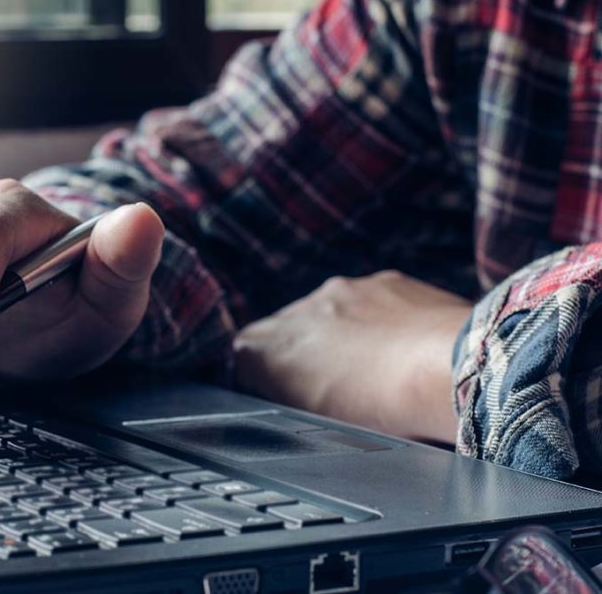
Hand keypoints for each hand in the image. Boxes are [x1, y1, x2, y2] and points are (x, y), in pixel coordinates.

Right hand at [232, 270, 470, 441]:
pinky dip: (381, 323)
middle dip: (307, 352)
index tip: (284, 391)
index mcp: (271, 344)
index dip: (263, 374)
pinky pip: (373, 302)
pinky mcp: (387, 281)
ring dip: (345, 336)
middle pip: (289, 328)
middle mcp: (300, 309)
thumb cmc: (382, 407)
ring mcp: (346, 291)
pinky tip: (404, 353)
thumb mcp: (310, 416)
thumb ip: (277, 390)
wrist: (452, 371)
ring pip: (332, 313)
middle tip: (336, 388)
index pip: (246, 352)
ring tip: (376, 374)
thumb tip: (263, 380)